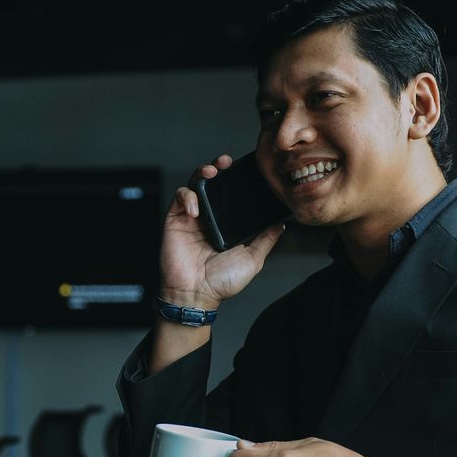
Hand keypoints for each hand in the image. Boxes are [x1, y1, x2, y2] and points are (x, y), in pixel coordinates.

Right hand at [159, 154, 284, 309]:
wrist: (196, 295)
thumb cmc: (221, 282)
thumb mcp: (253, 258)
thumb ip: (266, 239)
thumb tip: (282, 224)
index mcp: (226, 223)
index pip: (230, 193)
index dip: (236, 178)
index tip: (246, 169)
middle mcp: (208, 217)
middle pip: (212, 182)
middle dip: (218, 166)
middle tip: (226, 162)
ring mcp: (191, 217)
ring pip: (195, 184)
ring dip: (202, 172)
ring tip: (211, 171)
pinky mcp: (175, 220)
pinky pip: (180, 198)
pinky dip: (188, 197)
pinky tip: (196, 208)